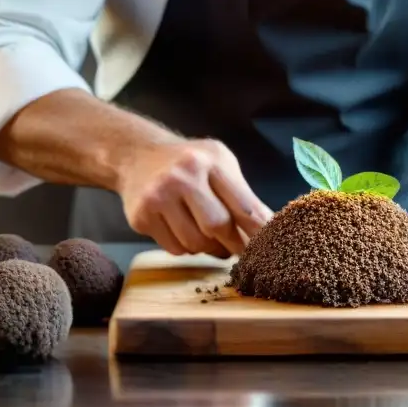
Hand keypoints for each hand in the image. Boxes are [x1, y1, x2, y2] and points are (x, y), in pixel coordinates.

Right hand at [117, 138, 273, 256]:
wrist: (138, 155)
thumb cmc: (191, 162)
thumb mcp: (220, 163)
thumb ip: (243, 195)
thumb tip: (266, 231)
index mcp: (211, 161)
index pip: (243, 205)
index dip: (258, 231)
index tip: (269, 247)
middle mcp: (182, 177)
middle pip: (217, 227)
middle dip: (234, 244)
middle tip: (242, 251)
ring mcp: (158, 197)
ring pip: (195, 243)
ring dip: (210, 248)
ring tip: (212, 238)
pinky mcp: (141, 217)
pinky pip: (174, 248)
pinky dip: (186, 247)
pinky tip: (186, 231)